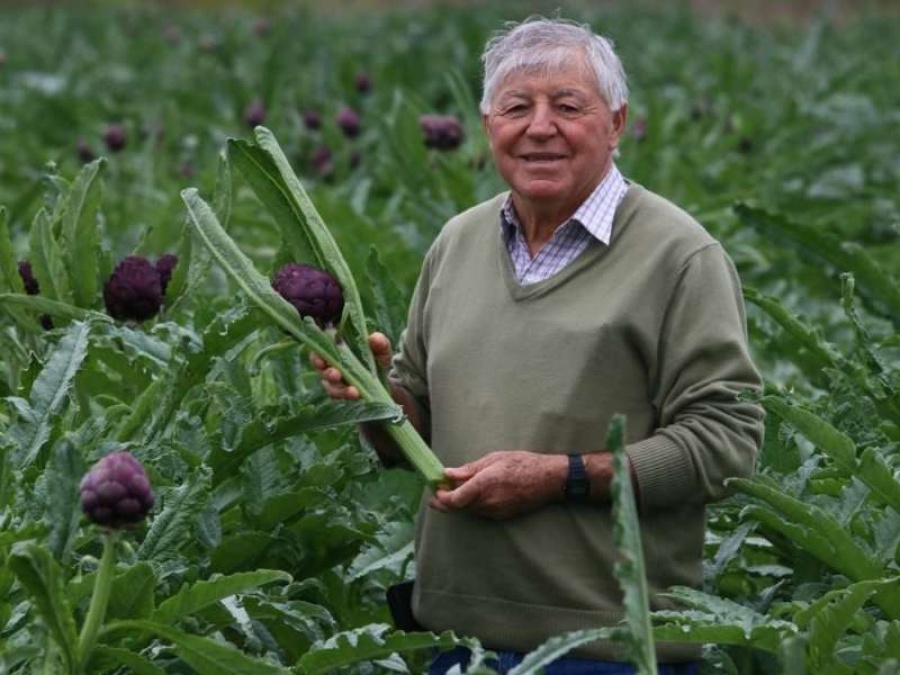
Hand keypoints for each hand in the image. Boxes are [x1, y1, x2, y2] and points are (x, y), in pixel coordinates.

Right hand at [310, 332, 392, 399]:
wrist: (387, 381)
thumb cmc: (379, 360)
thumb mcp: (382, 351)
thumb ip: (380, 344)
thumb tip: (373, 338)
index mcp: (337, 348)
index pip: (319, 350)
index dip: (316, 356)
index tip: (321, 361)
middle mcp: (332, 364)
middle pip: (321, 369)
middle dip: (327, 373)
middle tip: (336, 375)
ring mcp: (335, 380)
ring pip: (330, 386)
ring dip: (339, 389)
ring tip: (353, 392)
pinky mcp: (341, 393)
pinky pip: (339, 396)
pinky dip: (346, 396)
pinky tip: (357, 396)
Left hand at [428, 451, 567, 519]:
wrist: (549, 480)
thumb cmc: (523, 463)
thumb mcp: (494, 459)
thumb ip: (469, 468)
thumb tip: (448, 473)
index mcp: (484, 484)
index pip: (454, 500)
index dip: (440, 498)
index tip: (435, 489)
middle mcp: (488, 502)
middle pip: (458, 508)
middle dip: (445, 501)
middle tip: (437, 492)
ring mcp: (496, 512)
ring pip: (469, 510)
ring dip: (459, 503)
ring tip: (454, 489)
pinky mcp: (502, 516)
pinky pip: (481, 512)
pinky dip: (472, 505)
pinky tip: (473, 494)